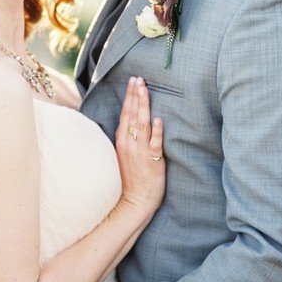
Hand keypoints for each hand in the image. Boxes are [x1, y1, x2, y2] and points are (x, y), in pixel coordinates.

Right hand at [115, 76, 165, 213]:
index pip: (126, 113)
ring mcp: (140, 152)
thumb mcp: (123, 155)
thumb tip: (131, 122)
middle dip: (136, 95)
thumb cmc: (130, 179)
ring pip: (142, 124)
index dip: (130, 96)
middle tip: (139, 78)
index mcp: (122, 141)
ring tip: (145, 90)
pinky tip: (159, 119)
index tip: (133, 81)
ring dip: (144, 106)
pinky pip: (154, 144)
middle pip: (133, 114)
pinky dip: (156, 132)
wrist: (133, 202)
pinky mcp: (152, 161)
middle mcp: (129, 144)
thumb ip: (127, 139)